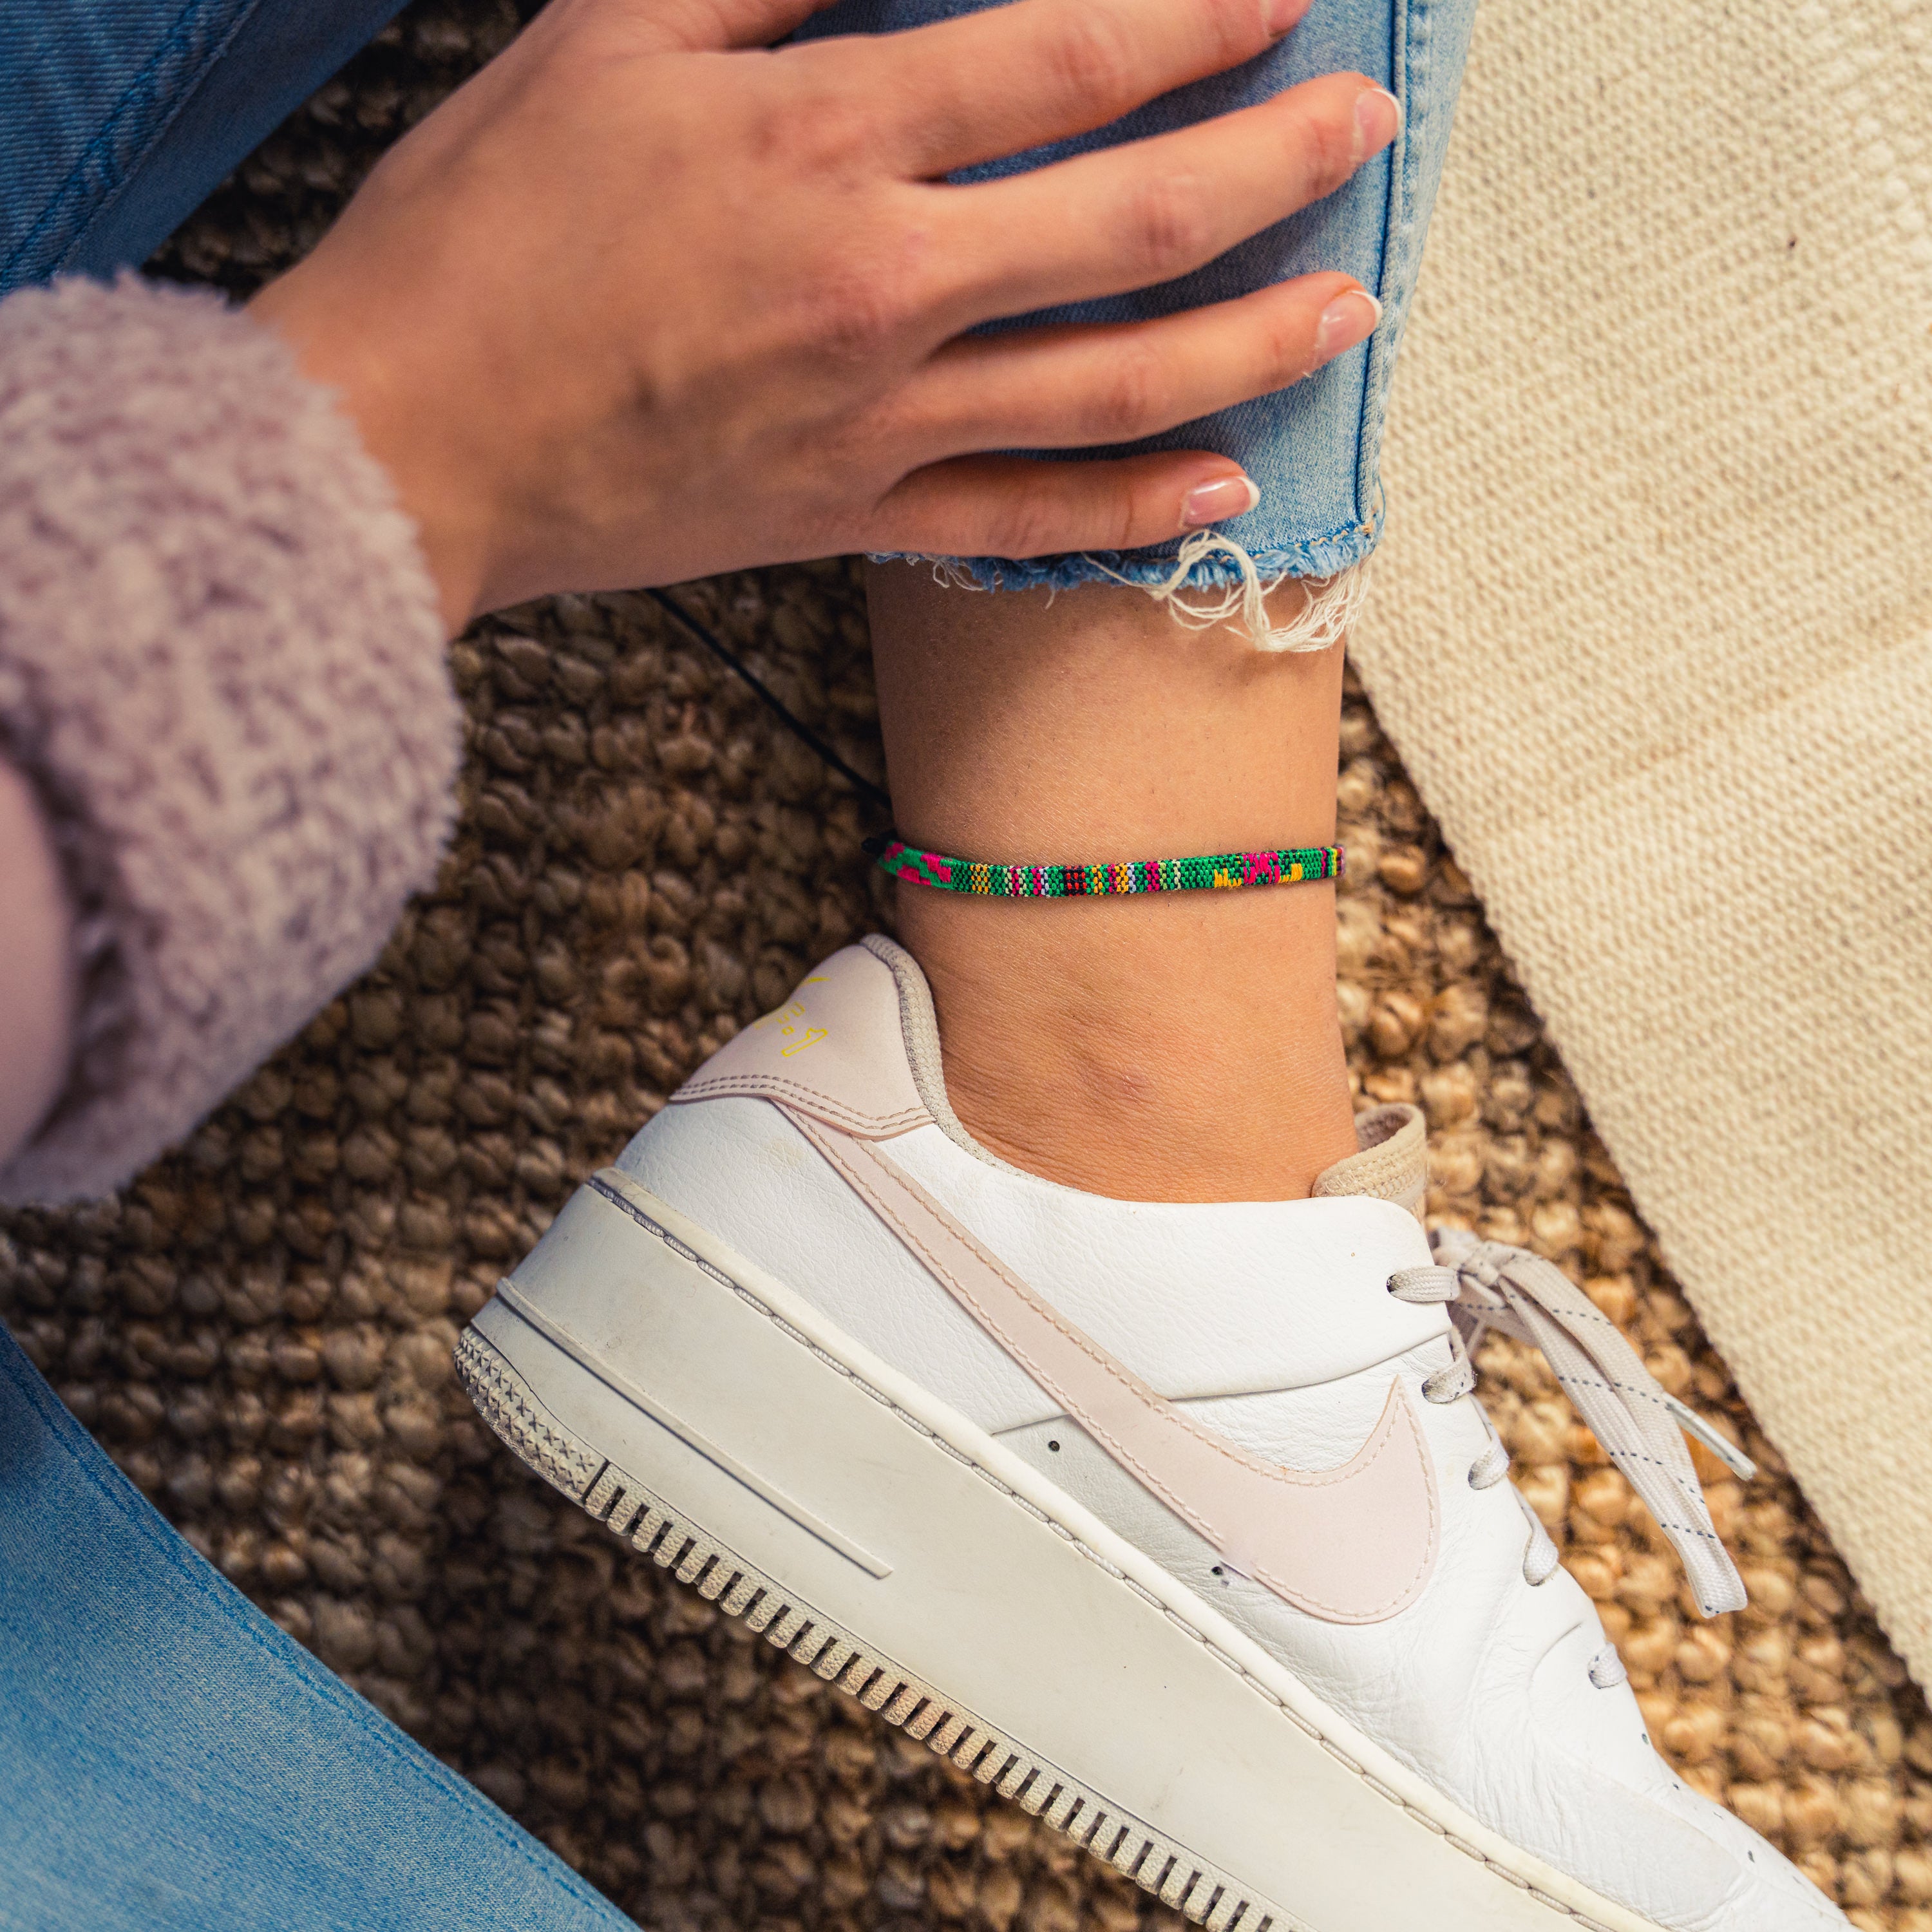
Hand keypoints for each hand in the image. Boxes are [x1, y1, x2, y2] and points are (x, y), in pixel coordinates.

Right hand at [249, 0, 1397, 630]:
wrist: (407, 443)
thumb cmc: (482, 237)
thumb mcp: (604, 43)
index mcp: (819, 139)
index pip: (1058, 57)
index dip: (1189, 14)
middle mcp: (880, 283)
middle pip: (1125, 220)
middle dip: (1268, 165)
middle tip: (1360, 134)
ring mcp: (878, 419)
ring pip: (1109, 383)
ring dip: (1249, 343)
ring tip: (1350, 312)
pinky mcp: (853, 518)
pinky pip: (1025, 519)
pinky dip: (1131, 509)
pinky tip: (1223, 490)